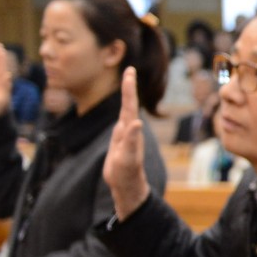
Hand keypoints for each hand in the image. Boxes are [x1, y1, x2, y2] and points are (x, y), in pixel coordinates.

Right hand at [104, 68, 150, 219]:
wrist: (126, 186)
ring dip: (127, 96)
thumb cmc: (127, 174)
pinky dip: (122, 112)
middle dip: (128, 87)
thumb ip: (131, 141)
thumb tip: (137, 122)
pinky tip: (125, 110)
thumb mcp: (128, 158)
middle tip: (129, 70)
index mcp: (130, 130)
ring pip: (125, 111)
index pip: (129, 105)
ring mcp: (124, 135)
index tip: (130, 71)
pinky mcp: (120, 142)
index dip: (129, 88)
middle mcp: (129, 130)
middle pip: (128, 104)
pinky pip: (120, 122)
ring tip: (128, 80)